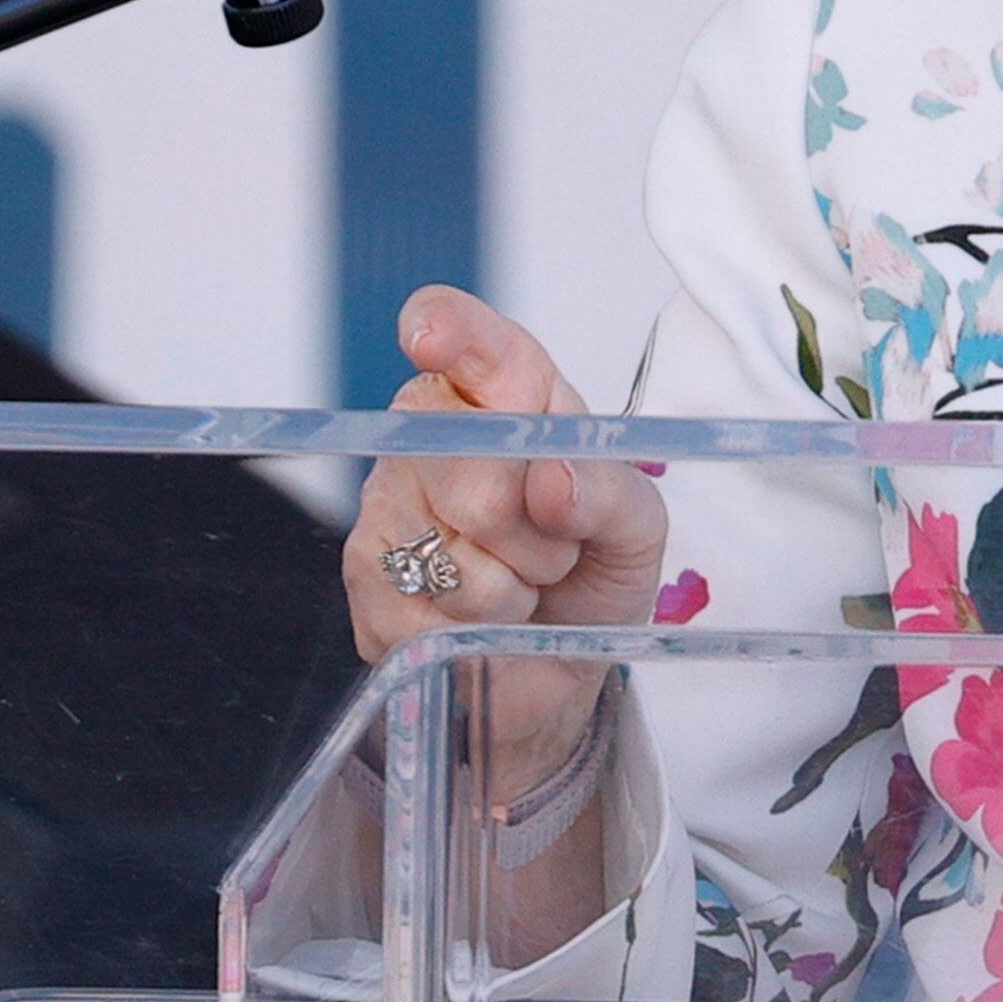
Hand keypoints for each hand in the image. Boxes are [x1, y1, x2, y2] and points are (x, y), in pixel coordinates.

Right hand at [342, 288, 672, 887]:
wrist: (557, 670)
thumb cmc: (592, 574)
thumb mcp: (635, 528)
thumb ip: (608, 492)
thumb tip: (553, 480)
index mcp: (506, 395)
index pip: (473, 342)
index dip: (451, 331)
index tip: (431, 335)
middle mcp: (433, 435)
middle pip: (467, 459)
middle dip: (532, 526)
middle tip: (554, 547)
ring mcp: (389, 505)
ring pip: (452, 547)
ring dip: (511, 586)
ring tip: (521, 583)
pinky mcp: (367, 579)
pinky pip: (429, 608)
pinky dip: (478, 629)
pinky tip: (484, 620)